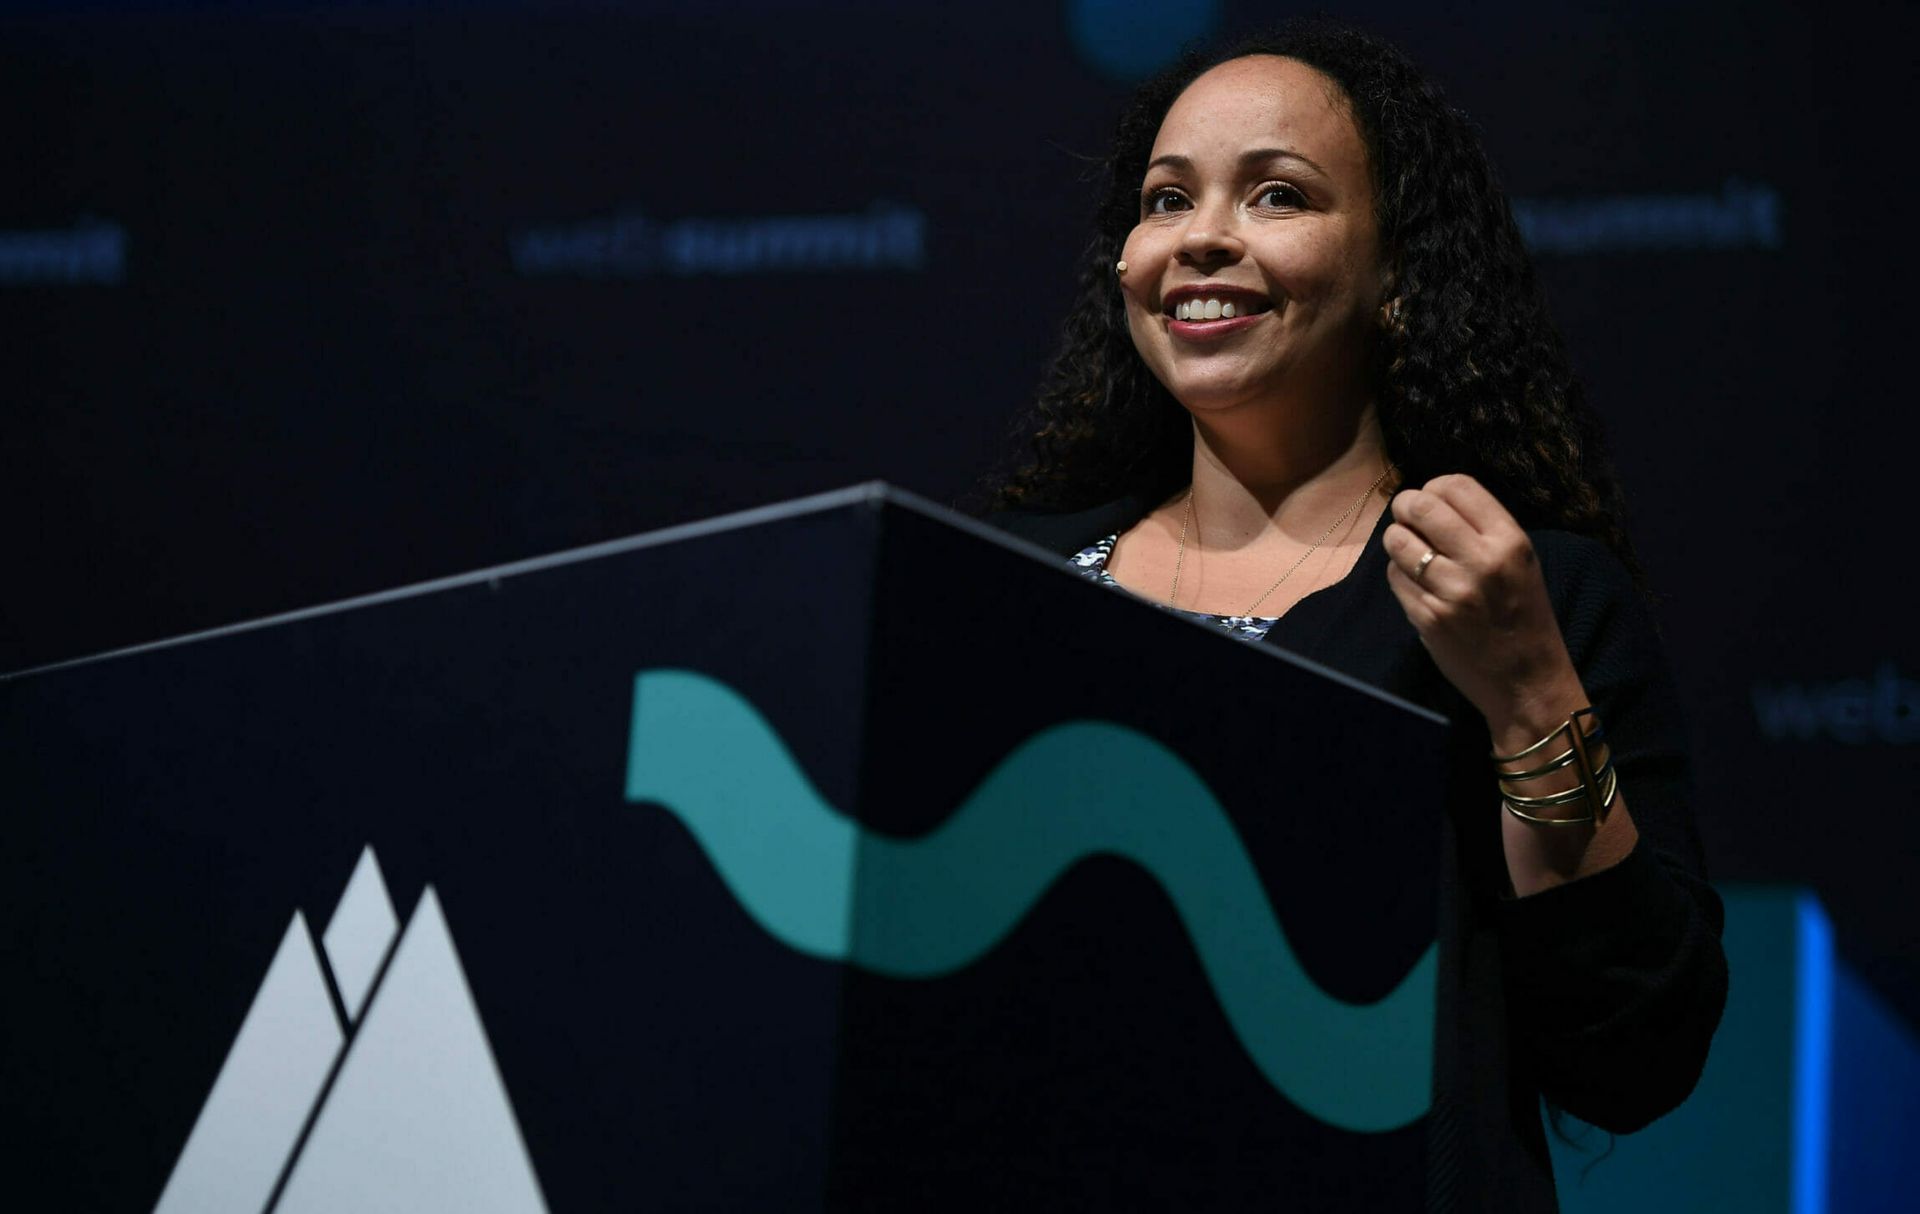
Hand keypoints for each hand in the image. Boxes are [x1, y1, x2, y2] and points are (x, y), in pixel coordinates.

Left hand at [1382, 474, 1584, 742]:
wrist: (1526, 681)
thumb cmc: (1523, 616)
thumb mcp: (1520, 563)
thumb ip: (1481, 530)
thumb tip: (1430, 499)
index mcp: (1510, 541)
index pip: (1456, 485)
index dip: (1434, 487)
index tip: (1431, 499)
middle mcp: (1481, 561)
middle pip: (1420, 506)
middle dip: (1406, 507)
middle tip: (1407, 517)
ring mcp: (1452, 590)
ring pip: (1398, 540)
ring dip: (1397, 540)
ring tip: (1410, 550)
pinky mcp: (1428, 617)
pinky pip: (1395, 576)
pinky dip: (1399, 575)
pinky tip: (1417, 585)